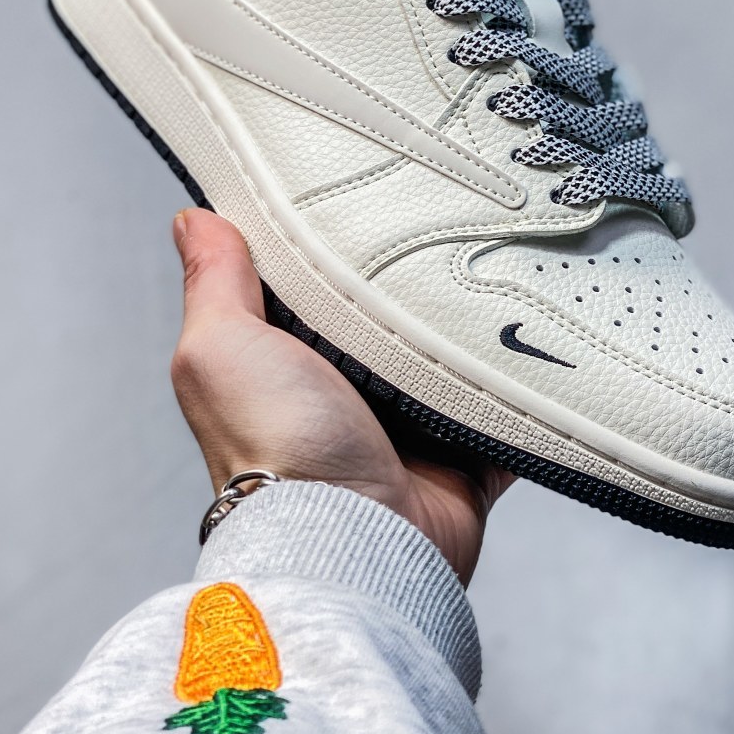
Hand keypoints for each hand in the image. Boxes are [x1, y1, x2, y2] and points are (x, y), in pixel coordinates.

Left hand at [171, 208, 514, 584]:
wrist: (358, 542)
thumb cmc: (278, 453)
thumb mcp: (222, 348)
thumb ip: (213, 283)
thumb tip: (192, 220)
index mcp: (287, 364)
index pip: (311, 286)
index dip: (329, 242)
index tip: (359, 191)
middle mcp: (345, 395)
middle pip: (388, 316)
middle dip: (414, 281)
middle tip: (448, 219)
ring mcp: (408, 427)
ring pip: (451, 356)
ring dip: (472, 326)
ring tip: (500, 266)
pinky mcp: (465, 456)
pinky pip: (507, 409)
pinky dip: (523, 386)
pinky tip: (541, 341)